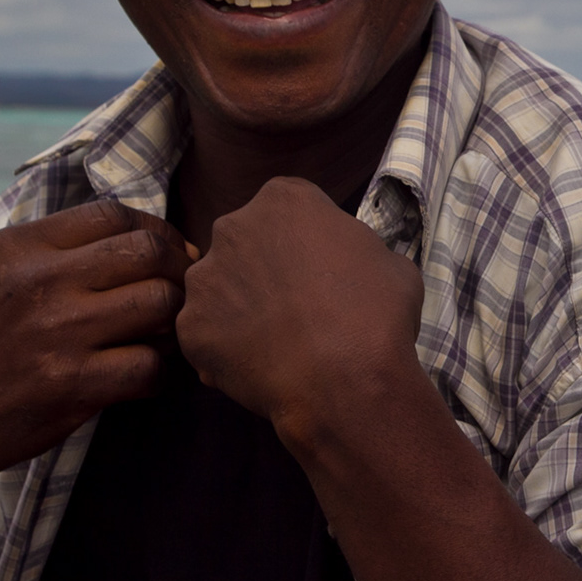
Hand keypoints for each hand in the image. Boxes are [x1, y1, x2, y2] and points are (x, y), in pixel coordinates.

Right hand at [0, 200, 191, 497]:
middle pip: (150, 252)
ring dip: (173, 321)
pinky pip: (151, 364)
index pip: (114, 214)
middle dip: (178, 271)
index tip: (168, 253)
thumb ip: (59, 248)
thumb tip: (150, 238)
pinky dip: (157, 372)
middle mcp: (40, 281)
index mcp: (19, 246)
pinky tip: (140, 375)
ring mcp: (59, 332)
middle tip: (177, 293)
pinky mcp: (74, 382)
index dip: (156, 230)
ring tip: (158, 334)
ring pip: (162, 303)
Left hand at [176, 177, 424, 446]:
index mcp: (284, 200)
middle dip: (265, 268)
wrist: (347, 380)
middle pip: (245, 242)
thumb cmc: (378, 313)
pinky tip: (260, 367)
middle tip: (296, 305)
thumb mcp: (391, 262)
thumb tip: (345, 265)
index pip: (288, 208)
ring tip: (276, 342)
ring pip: (220, 288)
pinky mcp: (190, 326)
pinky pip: (207, 334)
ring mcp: (205, 278)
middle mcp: (233, 227)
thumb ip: (354, 250)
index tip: (321, 267)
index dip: (305, 240)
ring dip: (241, 307)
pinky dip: (227, 348)